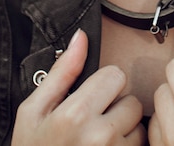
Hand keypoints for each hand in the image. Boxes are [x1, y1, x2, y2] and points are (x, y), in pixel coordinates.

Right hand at [12, 29, 145, 144]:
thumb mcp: (33, 111)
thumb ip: (62, 72)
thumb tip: (81, 37)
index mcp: (75, 114)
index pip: (115, 75)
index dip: (102, 84)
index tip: (89, 98)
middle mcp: (100, 138)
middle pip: (132, 100)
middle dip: (116, 107)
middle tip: (94, 123)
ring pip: (140, 127)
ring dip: (125, 132)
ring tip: (100, 142)